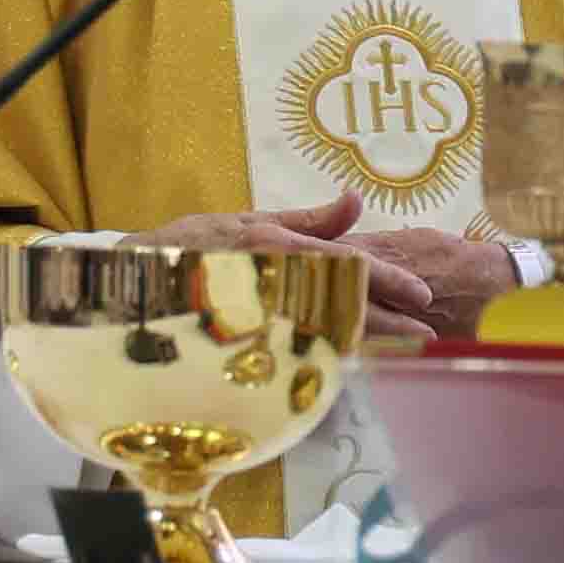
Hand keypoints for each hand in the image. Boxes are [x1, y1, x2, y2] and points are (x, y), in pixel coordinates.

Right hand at [148, 189, 524, 346]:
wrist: (134, 278)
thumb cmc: (196, 243)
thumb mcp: (252, 220)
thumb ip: (309, 219)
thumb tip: (357, 199)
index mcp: (280, 247)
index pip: (347, 264)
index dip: (388, 281)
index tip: (422, 296)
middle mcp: (274, 281)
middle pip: (344, 303)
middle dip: (389, 322)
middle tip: (429, 337)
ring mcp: (260, 313)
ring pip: (326, 330)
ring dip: (369, 343)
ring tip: (407, 353)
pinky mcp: (247, 338)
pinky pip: (297, 349)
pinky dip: (332, 355)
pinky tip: (359, 363)